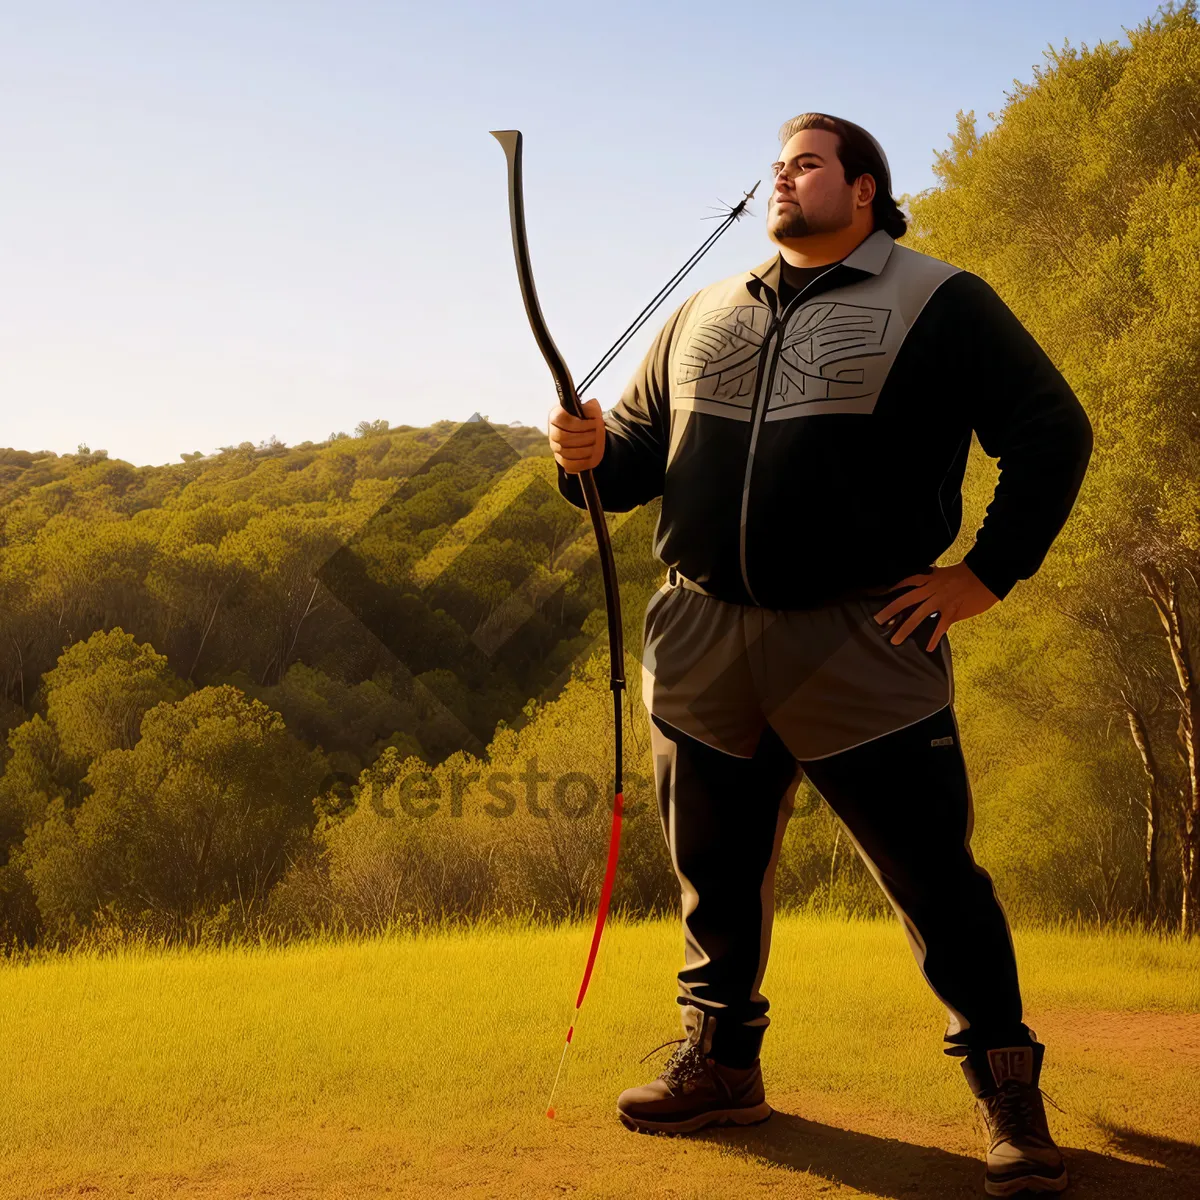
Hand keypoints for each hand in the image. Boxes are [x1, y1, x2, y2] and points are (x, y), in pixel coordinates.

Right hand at [548, 398, 604, 473]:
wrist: (590, 429)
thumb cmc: (589, 417)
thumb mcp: (590, 407)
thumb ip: (588, 407)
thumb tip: (587, 412)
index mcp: (556, 415)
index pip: (561, 420)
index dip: (579, 424)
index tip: (594, 423)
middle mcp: (552, 431)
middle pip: (563, 438)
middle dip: (584, 437)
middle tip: (596, 435)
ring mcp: (555, 446)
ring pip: (565, 452)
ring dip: (584, 449)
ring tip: (595, 444)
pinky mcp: (560, 458)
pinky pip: (567, 464)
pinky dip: (581, 462)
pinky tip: (590, 456)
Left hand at [873, 562, 999, 650]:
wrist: (988, 573)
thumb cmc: (969, 573)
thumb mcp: (946, 572)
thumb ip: (934, 577)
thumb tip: (927, 579)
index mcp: (931, 578)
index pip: (908, 582)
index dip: (895, 589)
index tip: (882, 597)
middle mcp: (932, 589)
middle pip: (906, 600)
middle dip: (891, 610)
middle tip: (877, 620)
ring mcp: (941, 601)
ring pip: (919, 615)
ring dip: (906, 628)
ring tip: (895, 640)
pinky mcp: (953, 611)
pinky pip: (941, 626)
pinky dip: (934, 637)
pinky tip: (928, 647)